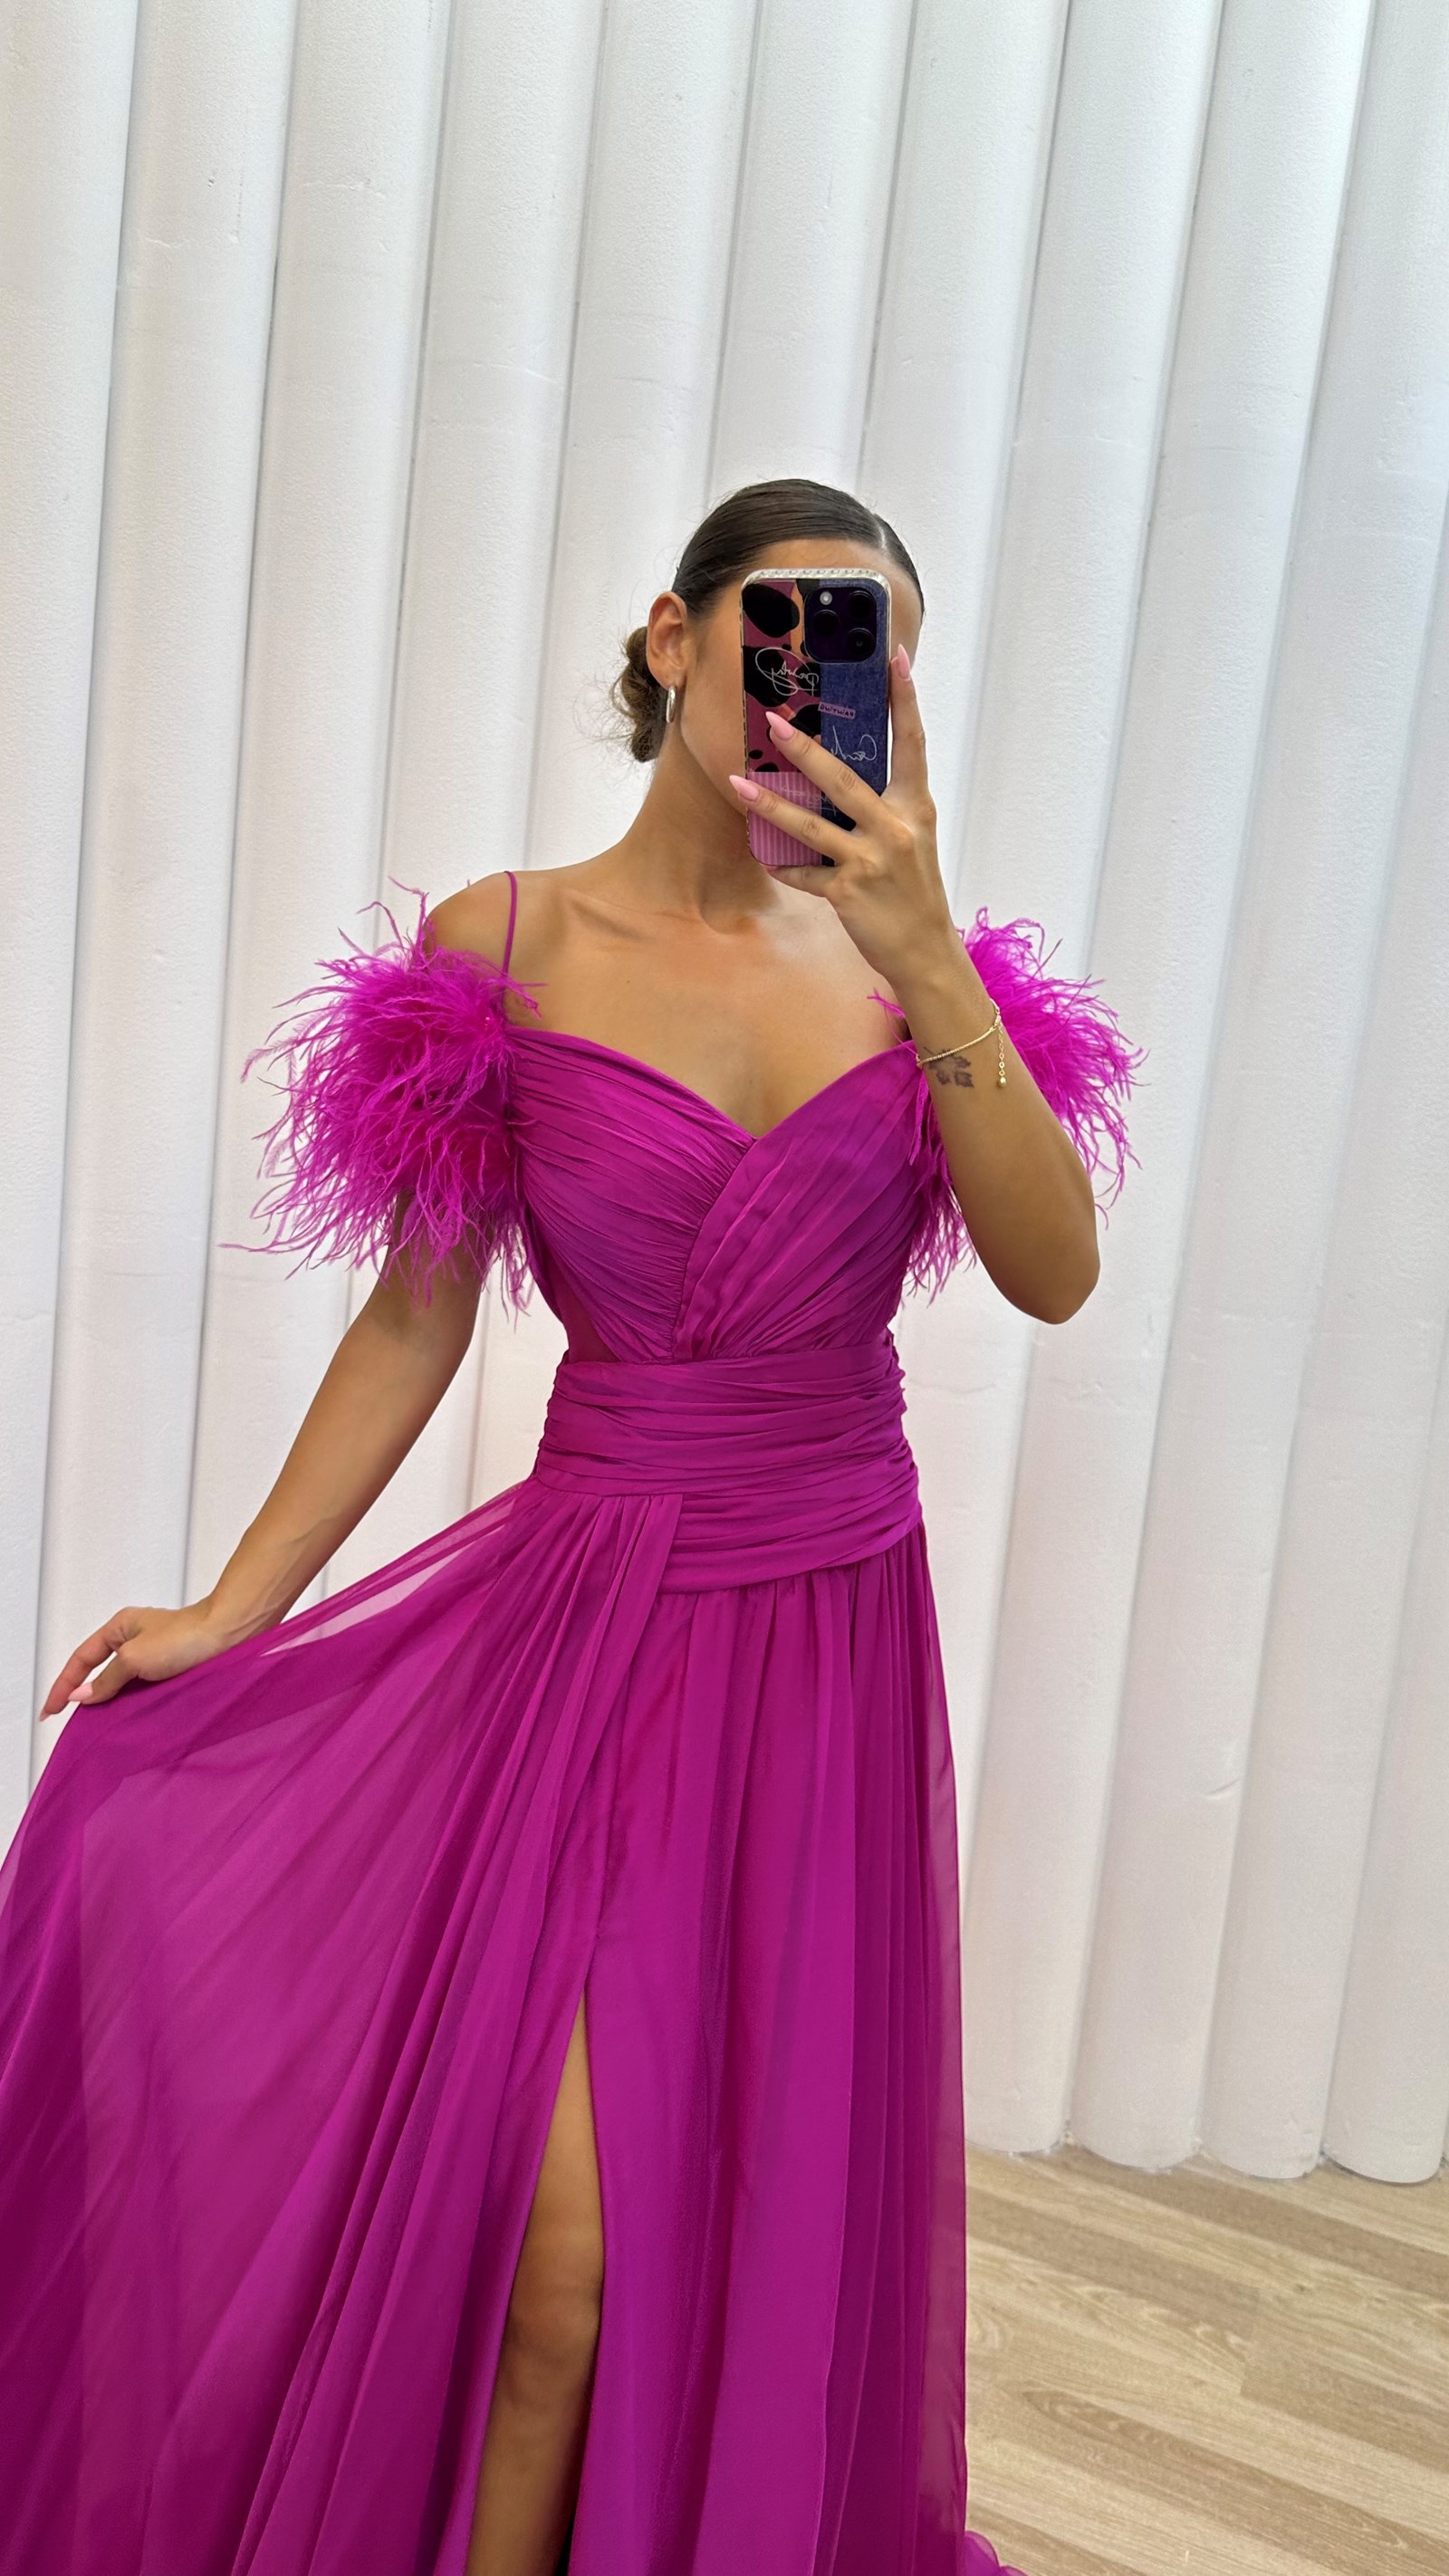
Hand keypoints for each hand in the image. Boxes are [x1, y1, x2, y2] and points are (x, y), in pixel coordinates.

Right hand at [38, 1600, 236, 1722]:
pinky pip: (143, 1690)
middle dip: (84, 1696)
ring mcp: (154, 1656)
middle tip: (70, 1723)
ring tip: (98, 1728)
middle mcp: (135, 1640)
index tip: (49, 1710)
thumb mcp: (135, 1658)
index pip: (80, 1659)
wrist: (229, 1635)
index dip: (62, 1685)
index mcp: (119, 1628)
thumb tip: (81, 1695)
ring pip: (122, 1684)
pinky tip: (130, 1721)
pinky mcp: (172, 1671)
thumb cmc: (186, 1636)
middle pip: (99, 1672)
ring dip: (111, 1704)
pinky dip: (133, 1705)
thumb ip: (106, 1679)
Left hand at [728, 645, 958, 989]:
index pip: (912, 742)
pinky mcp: (848, 892)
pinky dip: (785, 866)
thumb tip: (841, 775)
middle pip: (844, 779)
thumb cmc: (915, 892)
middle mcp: (895, 828)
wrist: (926, 951)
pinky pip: (805, 874)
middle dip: (806, 751)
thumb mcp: (912, 840)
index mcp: (915, 807)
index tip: (894, 658)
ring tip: (739, 783)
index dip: (904, 699)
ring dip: (771, 805)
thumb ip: (885, 806)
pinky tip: (767, 858)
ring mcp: (871, 861)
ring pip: (812, 826)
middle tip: (774, 723)